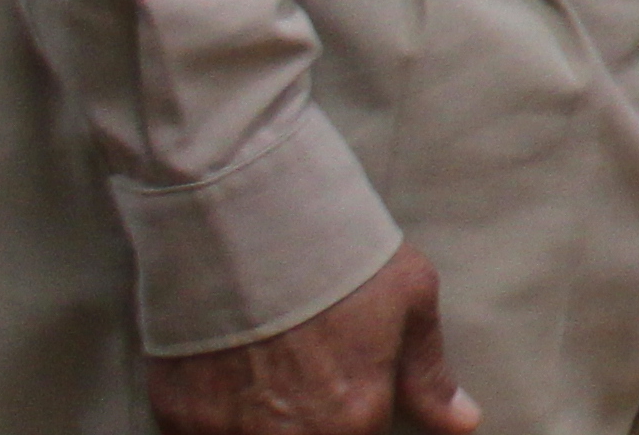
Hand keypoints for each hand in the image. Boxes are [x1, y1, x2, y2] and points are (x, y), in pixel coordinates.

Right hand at [147, 245, 477, 433]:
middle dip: (311, 421)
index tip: (353, 390)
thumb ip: (429, 377)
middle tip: (308, 372)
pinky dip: (217, 417)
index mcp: (350, 420)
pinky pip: (203, 433)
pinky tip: (229, 376)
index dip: (359, 419)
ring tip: (270, 372)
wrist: (244, 224)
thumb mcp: (408, 304)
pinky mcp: (176, 416)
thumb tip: (462, 423)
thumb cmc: (338, 257)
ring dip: (262, 421)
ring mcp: (224, 432)